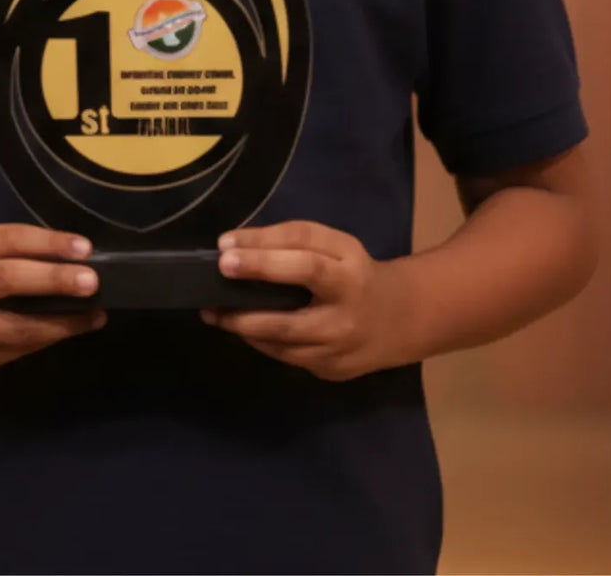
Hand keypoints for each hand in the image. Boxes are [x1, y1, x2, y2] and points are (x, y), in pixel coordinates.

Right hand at [0, 224, 105, 378]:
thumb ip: (11, 253)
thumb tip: (73, 257)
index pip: (5, 240)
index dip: (46, 242)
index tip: (84, 247)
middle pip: (6, 280)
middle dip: (53, 280)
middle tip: (92, 281)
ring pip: (17, 328)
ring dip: (62, 323)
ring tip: (95, 314)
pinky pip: (16, 351)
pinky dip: (46, 340)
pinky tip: (70, 330)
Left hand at [200, 220, 412, 380]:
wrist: (400, 319)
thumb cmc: (355, 272)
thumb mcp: (335, 245)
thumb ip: (292, 240)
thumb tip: (235, 244)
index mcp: (349, 275)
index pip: (304, 263)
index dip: (262, 257)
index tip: (224, 249)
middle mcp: (344, 318)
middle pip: (288, 317)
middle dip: (245, 307)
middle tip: (209, 296)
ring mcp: (336, 351)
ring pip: (281, 343)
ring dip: (242, 328)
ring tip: (213, 312)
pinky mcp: (330, 371)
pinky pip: (286, 356)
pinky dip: (261, 341)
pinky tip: (241, 328)